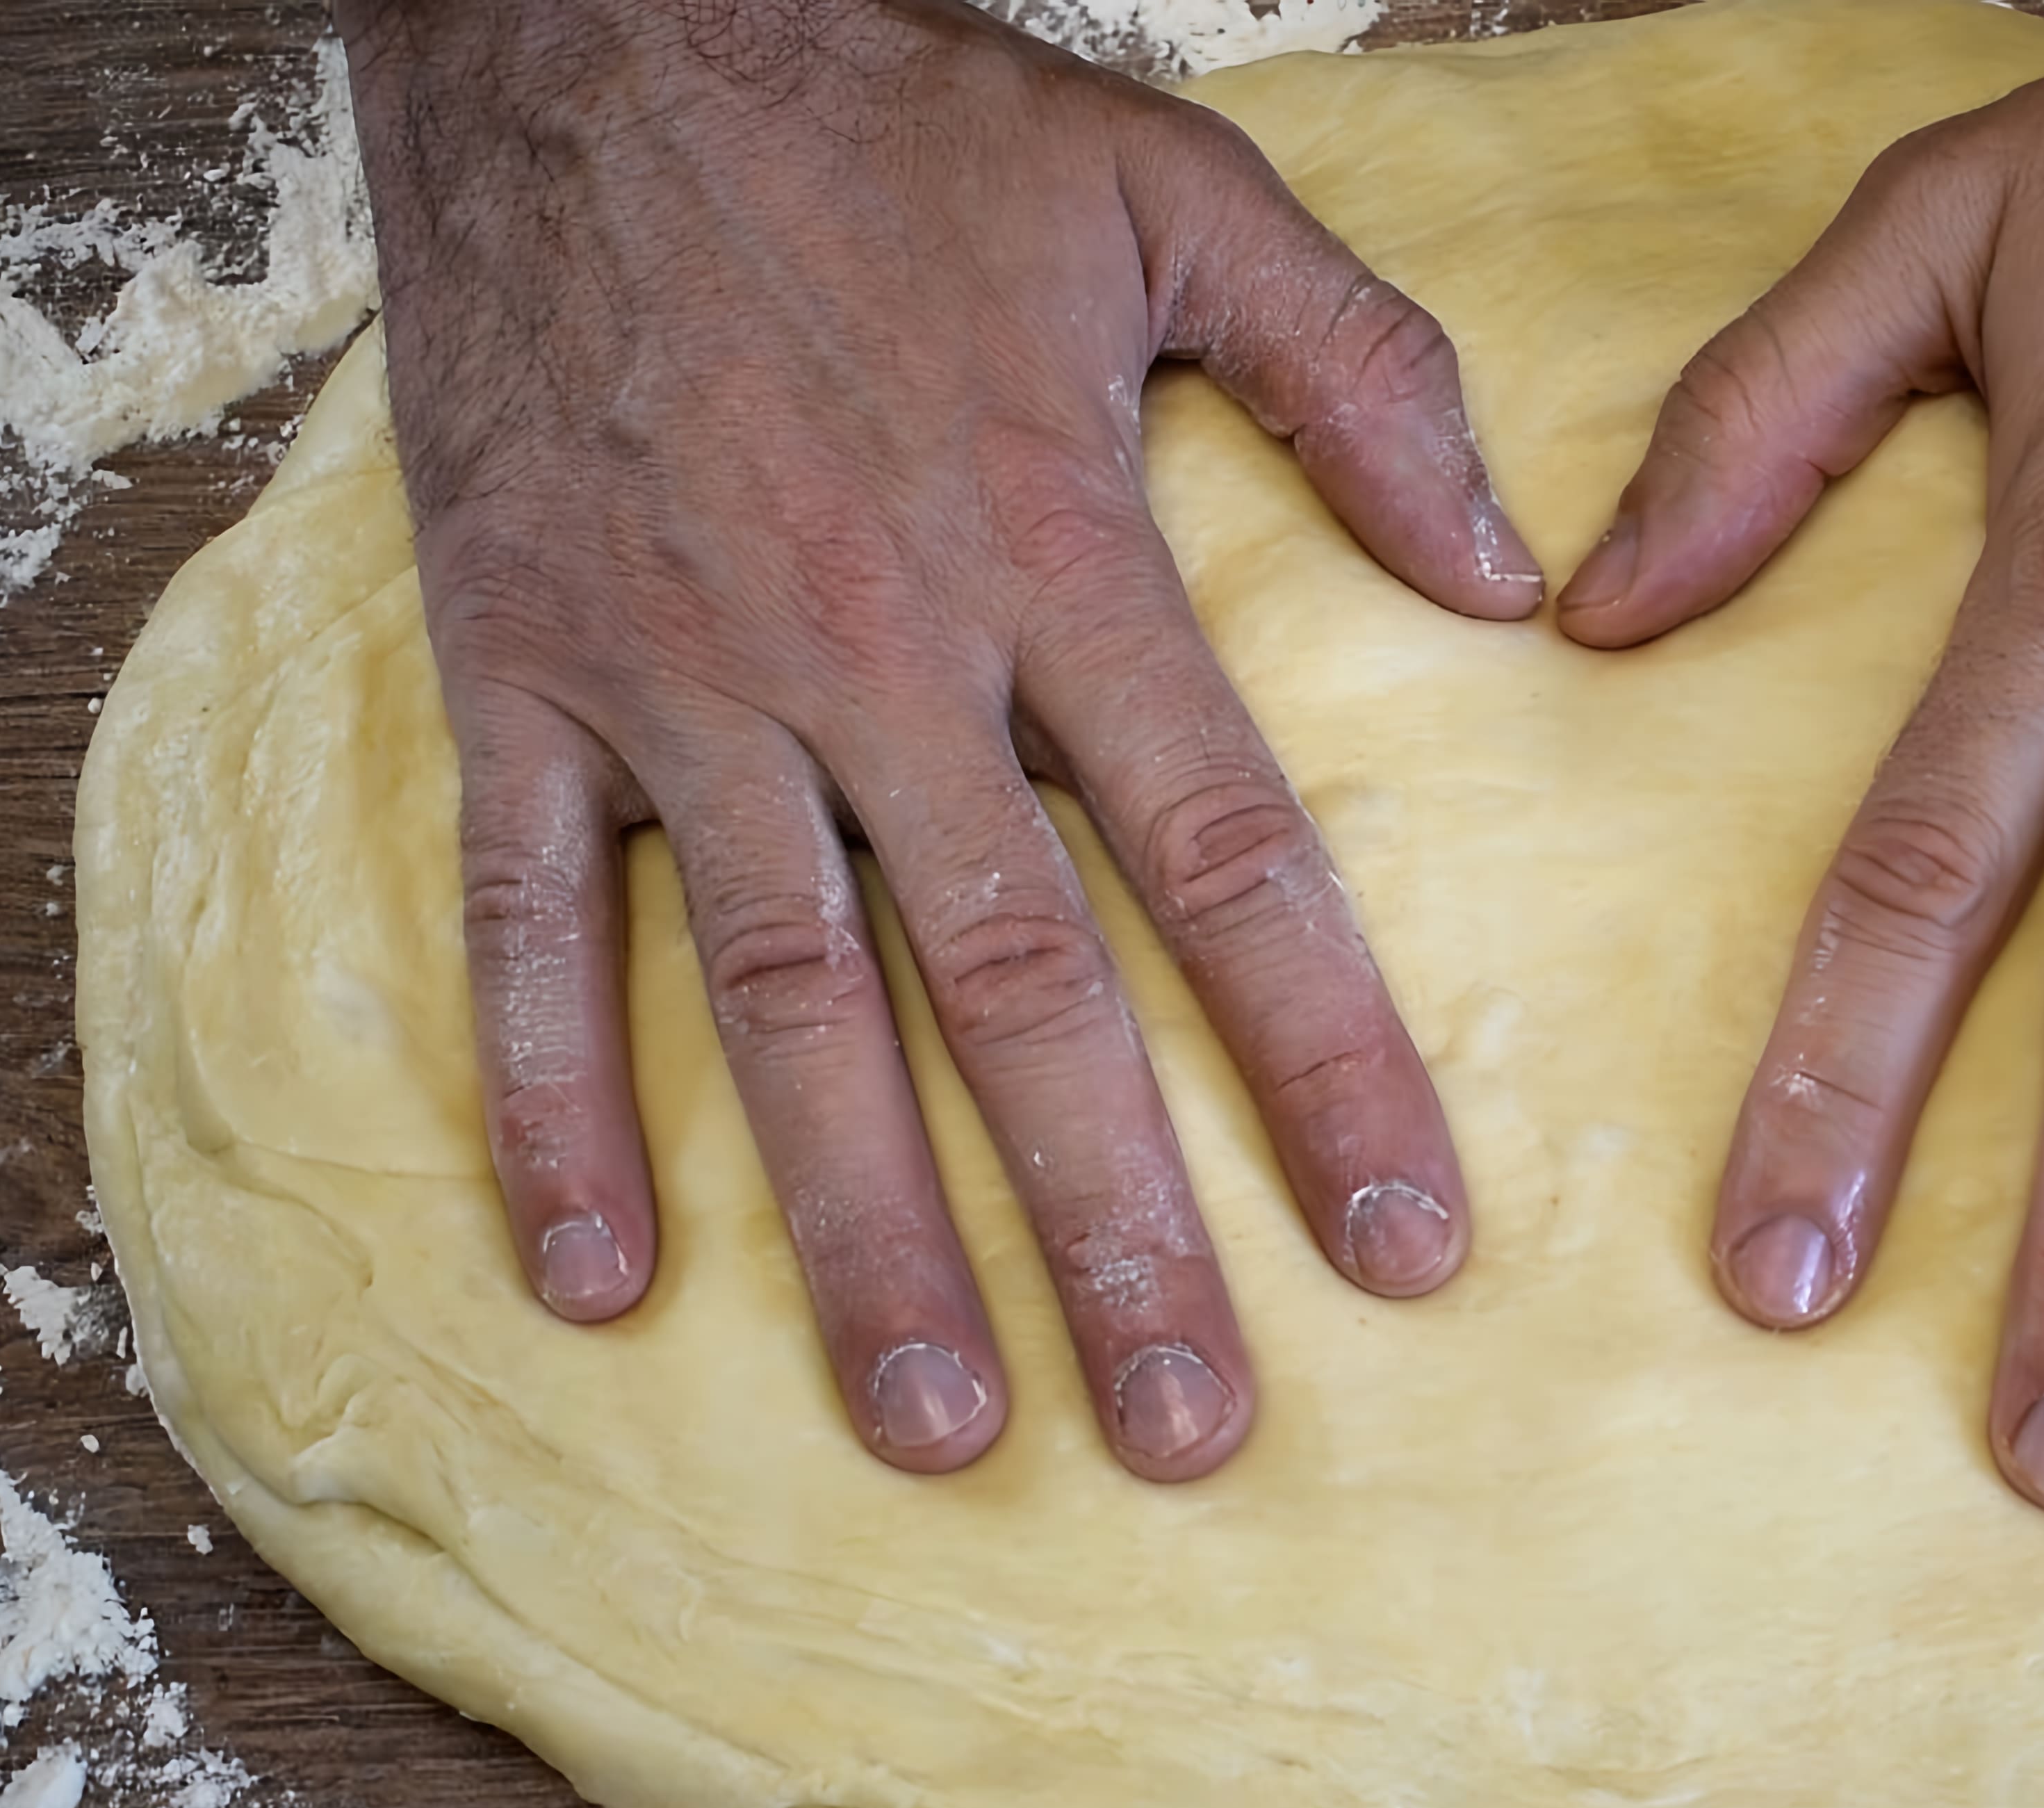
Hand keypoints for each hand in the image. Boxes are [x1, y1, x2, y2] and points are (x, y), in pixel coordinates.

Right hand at [337, 0, 1539, 1477]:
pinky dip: (550, 1096)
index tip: (1405, 1244)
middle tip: (1190, 1430)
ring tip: (942, 1421)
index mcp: (1053, 544)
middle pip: (1014, 984)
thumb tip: (1520, 582)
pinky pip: (533, 914)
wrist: (587, 18)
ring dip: (862, 1226)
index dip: (1323, 1058)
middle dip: (1112, 1224)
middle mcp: (873, 647)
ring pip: (786, 997)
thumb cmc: (895, 111)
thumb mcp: (1171, 189)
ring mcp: (680, 674)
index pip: (1220, 850)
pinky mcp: (522, 666)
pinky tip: (597, 1277)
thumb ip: (1361, 375)